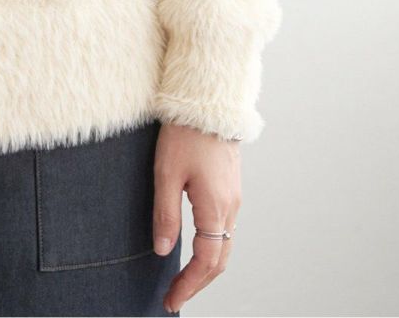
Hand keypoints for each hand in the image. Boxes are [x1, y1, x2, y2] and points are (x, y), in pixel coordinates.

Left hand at [152, 122, 241, 314]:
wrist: (208, 102)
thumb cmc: (185, 133)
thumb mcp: (166, 173)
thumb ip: (166, 214)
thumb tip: (164, 251)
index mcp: (216, 207)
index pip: (206, 262)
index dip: (188, 285)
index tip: (171, 300)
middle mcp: (231, 207)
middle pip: (220, 260)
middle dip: (199, 283)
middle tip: (175, 297)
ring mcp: (234, 197)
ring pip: (225, 245)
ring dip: (207, 268)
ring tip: (184, 279)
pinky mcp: (231, 187)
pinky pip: (226, 228)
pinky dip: (213, 248)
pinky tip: (197, 248)